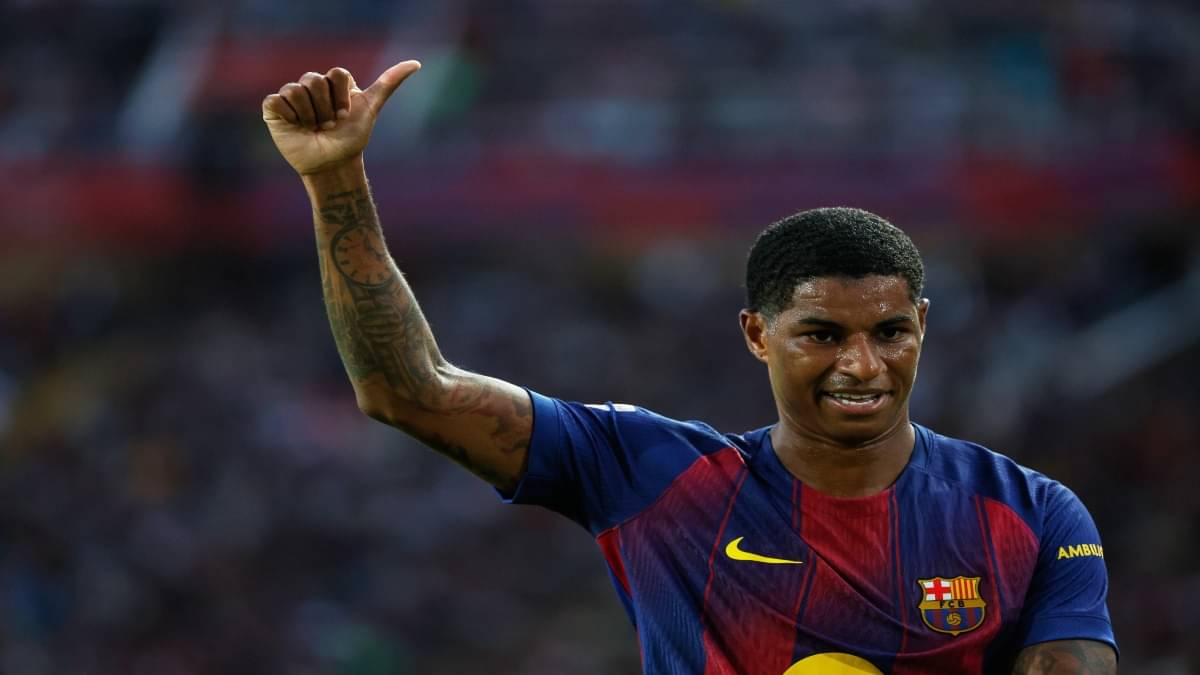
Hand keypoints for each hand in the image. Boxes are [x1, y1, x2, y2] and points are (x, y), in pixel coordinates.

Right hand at [262, 61, 420, 175]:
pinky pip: (276, 100)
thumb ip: (389, 83)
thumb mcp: (371, 108)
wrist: (332, 165)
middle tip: (328, 125)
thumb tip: (416, 63)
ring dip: (309, 115)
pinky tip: (296, 126)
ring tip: (313, 128)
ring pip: (295, 90)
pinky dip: (288, 115)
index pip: (336, 73)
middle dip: (326, 108)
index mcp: (331, 82)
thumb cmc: (351, 138)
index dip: (343, 97)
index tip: (346, 115)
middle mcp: (310, 85)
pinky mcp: (274, 108)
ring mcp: (291, 96)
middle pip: (315, 80)